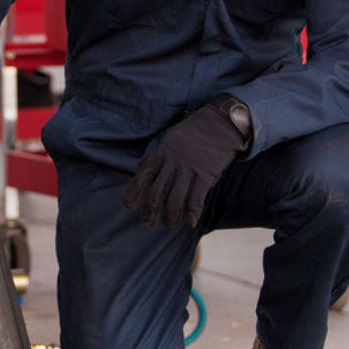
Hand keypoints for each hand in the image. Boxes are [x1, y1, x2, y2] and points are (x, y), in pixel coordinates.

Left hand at [121, 96, 250, 228]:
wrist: (220, 123)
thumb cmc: (194, 132)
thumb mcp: (170, 138)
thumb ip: (155, 155)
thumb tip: (140, 166)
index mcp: (163, 152)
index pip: (144, 174)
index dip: (134, 190)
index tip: (128, 205)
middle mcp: (174, 162)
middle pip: (157, 191)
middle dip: (150, 210)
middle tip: (148, 223)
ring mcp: (190, 169)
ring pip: (175, 198)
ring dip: (170, 216)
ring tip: (169, 224)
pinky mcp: (206, 175)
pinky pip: (197, 198)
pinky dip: (193, 212)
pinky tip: (190, 223)